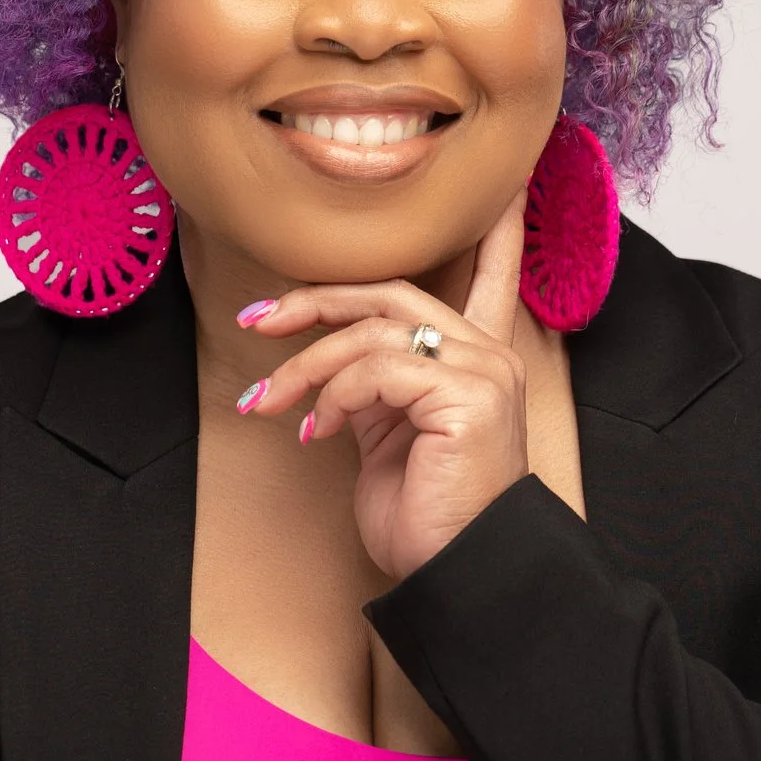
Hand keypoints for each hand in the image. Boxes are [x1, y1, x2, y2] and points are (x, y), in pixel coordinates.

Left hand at [236, 192, 531, 579]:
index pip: (492, 276)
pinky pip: (377, 367)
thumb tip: (326, 364)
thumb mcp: (390, 441)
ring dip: (306, 365)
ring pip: (372, 330)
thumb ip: (373, 388)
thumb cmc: (428, 520)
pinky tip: (316, 432)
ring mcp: (483, 372)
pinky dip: (332, 395)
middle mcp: (489, 356)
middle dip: (315, 301)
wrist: (458, 576)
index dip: (495, 229)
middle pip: (392, 293)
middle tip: (257, 321)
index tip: (502, 184)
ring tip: (274, 404)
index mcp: (476, 362)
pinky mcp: (468, 395)